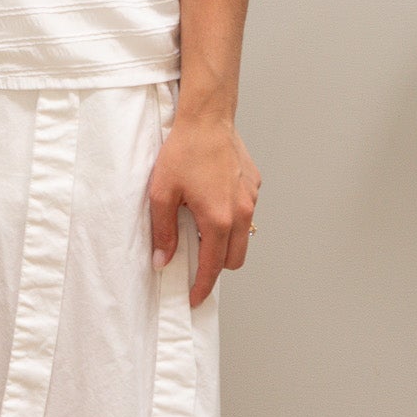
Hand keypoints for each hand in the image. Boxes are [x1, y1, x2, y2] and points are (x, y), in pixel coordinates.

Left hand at [148, 111, 260, 307]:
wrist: (207, 118)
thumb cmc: (183, 151)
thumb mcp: (161, 194)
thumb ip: (163, 232)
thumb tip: (162, 260)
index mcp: (218, 219)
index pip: (214, 266)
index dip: (203, 286)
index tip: (194, 298)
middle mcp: (242, 212)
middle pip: (235, 259)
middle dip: (217, 268)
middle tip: (195, 264)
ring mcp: (251, 199)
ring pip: (244, 237)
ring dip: (225, 243)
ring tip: (201, 232)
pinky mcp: (254, 185)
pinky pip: (246, 214)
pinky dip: (232, 219)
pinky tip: (211, 204)